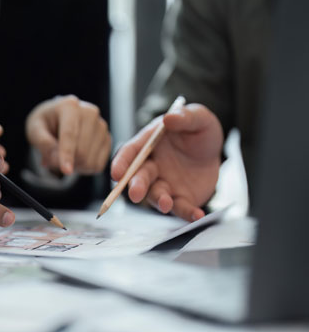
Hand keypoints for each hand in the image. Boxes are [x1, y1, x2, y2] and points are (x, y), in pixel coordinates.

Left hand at [26, 95, 110, 174]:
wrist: (58, 118)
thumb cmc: (45, 123)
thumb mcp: (34, 129)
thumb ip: (42, 142)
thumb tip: (55, 158)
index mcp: (69, 106)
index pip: (70, 134)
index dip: (67, 154)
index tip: (66, 170)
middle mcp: (90, 113)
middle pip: (82, 150)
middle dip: (66, 162)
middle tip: (52, 159)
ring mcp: (101, 126)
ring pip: (90, 160)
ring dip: (74, 166)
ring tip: (64, 156)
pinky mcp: (107, 139)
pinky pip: (98, 165)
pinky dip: (84, 168)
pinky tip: (76, 158)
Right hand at [110, 103, 222, 220]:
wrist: (214, 150)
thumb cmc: (199, 130)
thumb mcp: (198, 118)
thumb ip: (185, 117)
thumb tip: (169, 119)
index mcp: (148, 144)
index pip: (129, 154)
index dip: (120, 164)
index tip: (116, 173)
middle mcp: (152, 167)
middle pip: (138, 178)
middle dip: (135, 186)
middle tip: (135, 194)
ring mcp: (165, 184)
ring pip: (156, 195)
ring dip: (158, 201)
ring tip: (166, 203)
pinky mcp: (180, 198)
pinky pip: (181, 208)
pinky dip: (186, 213)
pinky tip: (196, 215)